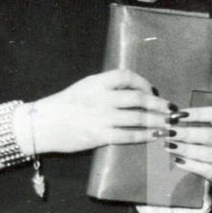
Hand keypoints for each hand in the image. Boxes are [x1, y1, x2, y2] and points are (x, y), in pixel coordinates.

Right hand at [30, 69, 170, 153]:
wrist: (41, 125)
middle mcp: (101, 98)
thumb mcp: (83, 88)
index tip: (150, 91)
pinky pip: (129, 135)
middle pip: (138, 98)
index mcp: (96, 82)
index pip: (126, 76)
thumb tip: (132, 92)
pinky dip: (146, 135)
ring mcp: (101, 117)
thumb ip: (105, 88)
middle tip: (170, 110)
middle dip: (158, 104)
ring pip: (138, 118)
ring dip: (157, 121)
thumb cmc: (62, 106)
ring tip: (168, 124)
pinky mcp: (100, 136)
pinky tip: (155, 136)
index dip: (143, 83)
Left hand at [163, 104, 211, 190]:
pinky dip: (191, 165)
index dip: (197, 113)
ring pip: (208, 153)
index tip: (176, 114)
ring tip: (168, 146)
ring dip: (186, 149)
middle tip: (168, 132)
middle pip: (210, 135)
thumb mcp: (211, 129)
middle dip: (186, 133)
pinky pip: (207, 170)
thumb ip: (194, 123)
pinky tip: (177, 161)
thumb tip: (170, 117)